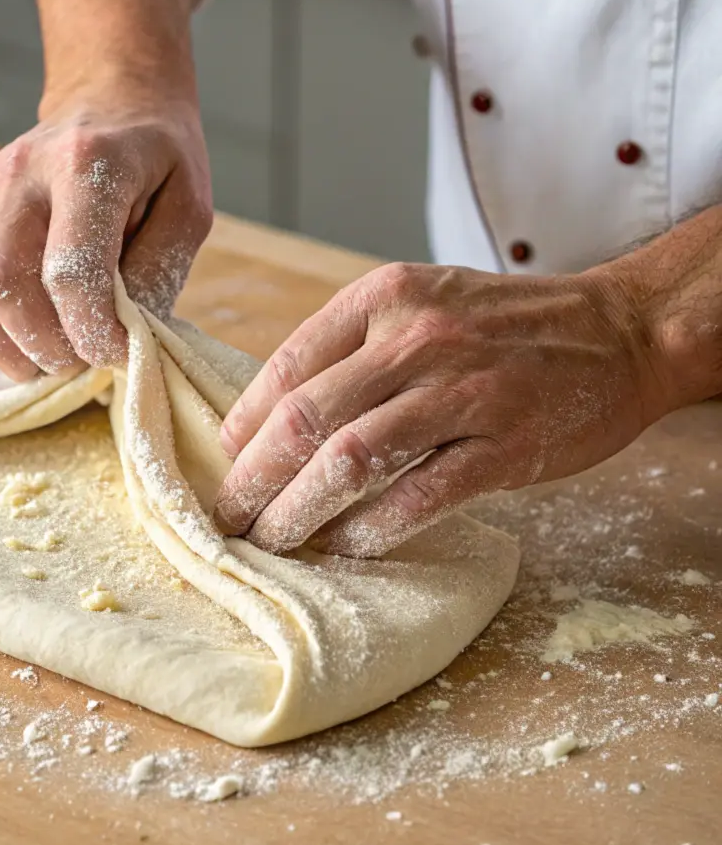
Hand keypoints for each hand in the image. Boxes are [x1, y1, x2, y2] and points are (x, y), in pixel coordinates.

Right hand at [0, 88, 211, 379]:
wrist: (115, 98)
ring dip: (9, 343)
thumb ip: (157, 272)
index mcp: (87, 165)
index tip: (117, 355)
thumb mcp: (187, 208)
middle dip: (46, 344)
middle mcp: (25, 173)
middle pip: (5, 281)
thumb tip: (123, 338)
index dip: (91, 331)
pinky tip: (22, 344)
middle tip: (87, 363)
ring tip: (56, 361)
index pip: (70, 271)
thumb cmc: (160, 157)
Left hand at [214, 262, 669, 556]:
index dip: (243, 423)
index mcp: (384, 298)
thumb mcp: (422, 303)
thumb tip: (279, 417)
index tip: (225, 462)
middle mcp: (416, 338)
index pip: (287, 365)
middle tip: (229, 517)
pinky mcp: (503, 445)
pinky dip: (372, 529)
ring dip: (299, 509)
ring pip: (351, 459)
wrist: (620, 329)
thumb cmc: (506, 326)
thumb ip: (355, 349)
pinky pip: (418, 496)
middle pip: (305, 417)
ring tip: (271, 540)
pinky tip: (346, 547)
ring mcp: (462, 391)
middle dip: (253, 477)